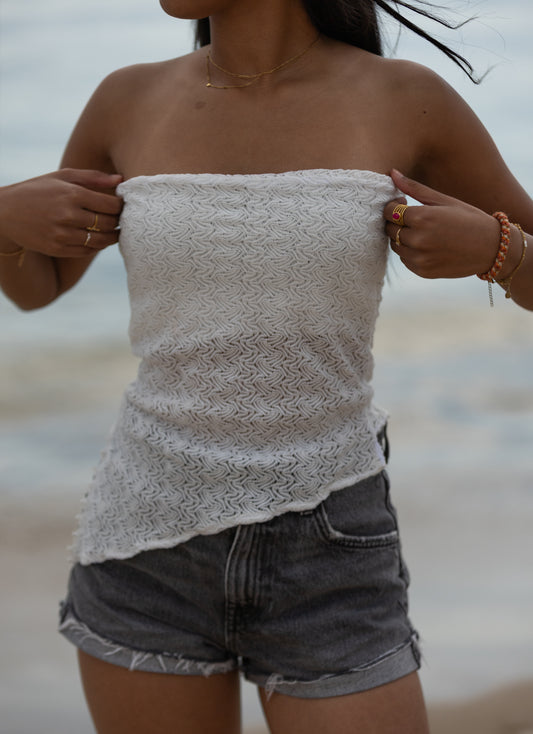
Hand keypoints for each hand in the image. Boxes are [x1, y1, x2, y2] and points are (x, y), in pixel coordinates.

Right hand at [0, 168, 122, 258]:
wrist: (5, 212)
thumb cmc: (38, 190)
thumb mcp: (62, 177)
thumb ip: (93, 177)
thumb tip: (120, 180)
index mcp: (71, 194)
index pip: (110, 204)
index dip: (121, 206)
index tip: (122, 205)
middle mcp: (67, 215)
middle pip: (107, 223)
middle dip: (118, 222)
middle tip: (122, 220)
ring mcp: (62, 234)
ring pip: (100, 240)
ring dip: (112, 237)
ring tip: (114, 231)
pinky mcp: (57, 249)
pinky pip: (87, 251)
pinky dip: (97, 246)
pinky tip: (99, 239)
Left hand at [384, 169, 500, 278]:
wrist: (491, 248)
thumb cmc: (468, 218)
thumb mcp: (443, 200)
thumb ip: (414, 188)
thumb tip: (391, 173)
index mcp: (422, 218)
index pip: (389, 212)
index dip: (392, 205)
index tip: (403, 202)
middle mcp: (417, 240)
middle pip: (389, 229)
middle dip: (396, 222)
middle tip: (413, 217)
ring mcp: (419, 258)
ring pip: (395, 246)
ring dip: (402, 238)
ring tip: (422, 231)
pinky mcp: (422, 271)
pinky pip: (405, 260)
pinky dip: (410, 252)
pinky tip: (427, 245)